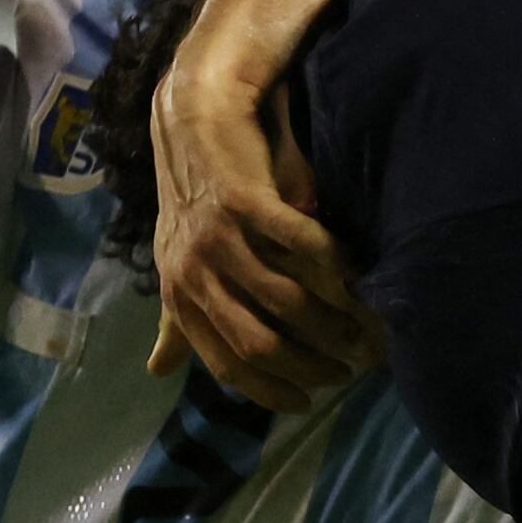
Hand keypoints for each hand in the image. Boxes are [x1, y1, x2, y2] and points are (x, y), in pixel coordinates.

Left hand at [144, 71, 379, 407]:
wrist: (194, 120)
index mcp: (178, 294)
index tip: (306, 401)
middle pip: (258, 343)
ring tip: (362, 333)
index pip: (225, 364)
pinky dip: (337, 268)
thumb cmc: (191, 198)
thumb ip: (175, 321)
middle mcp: (194, 272)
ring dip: (332, 325)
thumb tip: (159, 369)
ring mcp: (220, 237)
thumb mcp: (175, 264)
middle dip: (308, 366)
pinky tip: (360, 280)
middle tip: (345, 372)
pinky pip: (303, 248)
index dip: (269, 391)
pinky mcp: (248, 202)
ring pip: (287, 301)